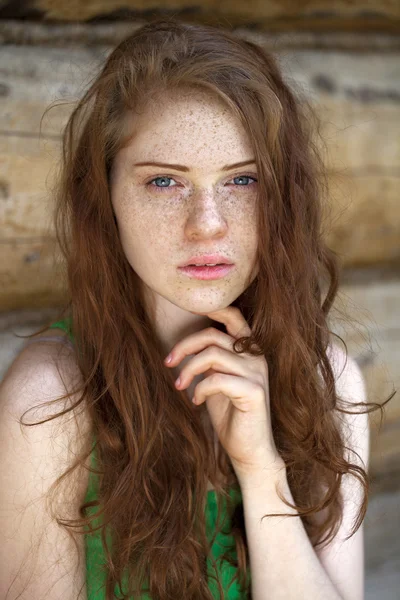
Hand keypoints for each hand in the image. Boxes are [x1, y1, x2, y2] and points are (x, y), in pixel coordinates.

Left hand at [164, 306, 284, 484]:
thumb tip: (184, 344)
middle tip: (168, 362)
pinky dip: (200, 388)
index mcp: (249, 351)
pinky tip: (195, 400)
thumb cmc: (230, 414)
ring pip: (213, 355)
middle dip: (185, 346)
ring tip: (179, 386)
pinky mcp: (254, 391)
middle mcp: (256, 357)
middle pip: (213, 335)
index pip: (234, 317)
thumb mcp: (216, 380)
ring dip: (189, 369)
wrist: (249, 449)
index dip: (213, 310)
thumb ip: (209, 359)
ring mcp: (257, 373)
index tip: (189, 311)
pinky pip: (217, 379)